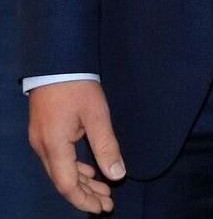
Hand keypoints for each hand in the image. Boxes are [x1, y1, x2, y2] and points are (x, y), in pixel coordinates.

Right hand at [28, 80, 125, 212]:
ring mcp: (41, 140)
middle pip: (63, 181)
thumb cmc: (78, 86)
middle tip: (108, 203)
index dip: (85, 199)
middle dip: (86, 194)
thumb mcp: (97, 115)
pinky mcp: (44, 132)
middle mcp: (43, 148)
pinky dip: (74, 168)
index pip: (68, 185)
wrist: (57, 62)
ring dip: (82, 181)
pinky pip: (58, 159)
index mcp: (54, 146)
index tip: (103, 208)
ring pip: (60, 171)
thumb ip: (106, 146)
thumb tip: (117, 174)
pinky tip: (89, 170)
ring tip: (103, 190)